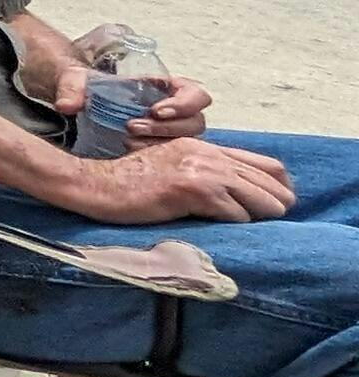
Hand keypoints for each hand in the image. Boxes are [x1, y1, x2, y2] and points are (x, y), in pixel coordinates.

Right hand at [43, 136, 293, 225]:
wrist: (95, 184)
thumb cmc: (128, 184)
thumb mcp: (173, 167)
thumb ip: (205, 172)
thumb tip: (240, 196)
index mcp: (207, 148)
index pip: (270, 166)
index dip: (280, 190)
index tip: (273, 208)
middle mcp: (211, 155)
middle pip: (274, 185)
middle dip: (274, 208)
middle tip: (261, 224)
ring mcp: (204, 171)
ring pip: (262, 201)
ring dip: (257, 219)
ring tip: (241, 228)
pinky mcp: (193, 190)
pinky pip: (236, 214)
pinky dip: (234, 226)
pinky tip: (217, 228)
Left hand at [48, 66, 214, 141]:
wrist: (78, 105)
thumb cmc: (86, 87)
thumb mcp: (76, 80)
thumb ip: (72, 87)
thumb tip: (66, 105)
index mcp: (168, 88)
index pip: (196, 95)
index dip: (184, 104)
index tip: (155, 111)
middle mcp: (176, 111)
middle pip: (195, 123)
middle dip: (167, 128)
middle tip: (132, 127)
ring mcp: (171, 132)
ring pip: (187, 143)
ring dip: (161, 143)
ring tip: (127, 141)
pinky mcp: (160, 148)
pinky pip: (172, 157)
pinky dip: (155, 157)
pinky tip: (128, 152)